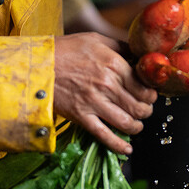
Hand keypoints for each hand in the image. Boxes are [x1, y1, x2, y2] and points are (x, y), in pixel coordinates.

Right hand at [53, 33, 155, 153]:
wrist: (37, 65)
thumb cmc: (65, 50)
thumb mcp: (96, 39)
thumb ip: (120, 46)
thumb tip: (139, 52)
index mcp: (114, 64)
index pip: (144, 86)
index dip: (151, 94)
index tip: (150, 95)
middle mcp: (107, 84)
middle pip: (139, 106)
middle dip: (146, 111)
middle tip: (144, 109)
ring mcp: (94, 102)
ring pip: (127, 123)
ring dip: (136, 127)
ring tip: (136, 124)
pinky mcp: (82, 116)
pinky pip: (104, 135)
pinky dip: (118, 145)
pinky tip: (127, 149)